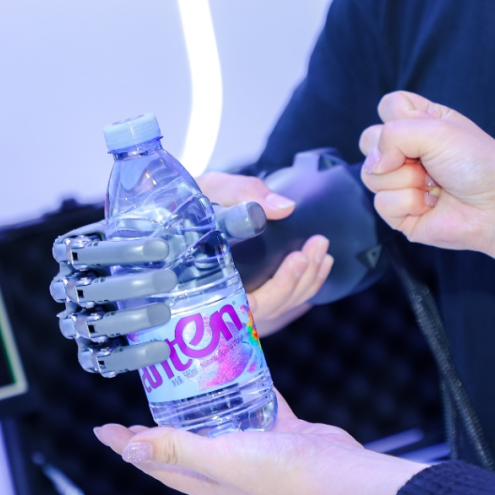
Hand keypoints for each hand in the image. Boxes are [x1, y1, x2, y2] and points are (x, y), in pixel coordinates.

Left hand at [94, 391, 357, 494]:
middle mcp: (226, 468)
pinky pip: (256, 403)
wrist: (335, 474)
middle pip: (181, 442)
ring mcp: (254, 449)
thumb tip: (130, 449)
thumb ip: (177, 448)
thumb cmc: (278, 474)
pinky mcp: (280, 430)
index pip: (155, 461)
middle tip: (142, 396)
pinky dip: (245, 385)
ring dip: (202, 401)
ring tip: (186, 373)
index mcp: (206, 480)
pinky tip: (240, 366)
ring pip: (219, 421)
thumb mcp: (219, 458)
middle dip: (159, 423)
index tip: (104, 428)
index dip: (128, 446)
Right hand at [198, 172, 332, 335]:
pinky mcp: (248, 290)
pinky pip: (280, 299)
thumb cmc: (187, 199)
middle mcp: (222, 296)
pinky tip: (319, 264)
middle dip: (302, 278)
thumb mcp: (211, 188)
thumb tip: (284, 207)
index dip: (279, 288)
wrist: (172, 206)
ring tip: (322, 251)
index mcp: (207, 280)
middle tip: (317, 245)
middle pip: (271, 306)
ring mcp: (237, 297)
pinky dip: (304, 283)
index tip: (297, 258)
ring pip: (279, 305)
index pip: (248, 303)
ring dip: (308, 280)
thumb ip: (243, 193)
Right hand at [359, 91, 494, 253]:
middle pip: (369, 141)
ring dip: (406, 180)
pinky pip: (381, 204)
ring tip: (433, 185)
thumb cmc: (477, 163)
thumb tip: (374, 163)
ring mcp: (400, 183)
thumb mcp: (437, 130)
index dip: (398, 117)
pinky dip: (409, 203)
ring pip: (371, 175)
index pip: (387, 107)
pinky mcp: (399, 213)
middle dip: (395, 151)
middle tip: (426, 160)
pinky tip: (431, 205)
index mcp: (420, 124)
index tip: (425, 127)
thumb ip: (393, 134)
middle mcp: (406, 152)